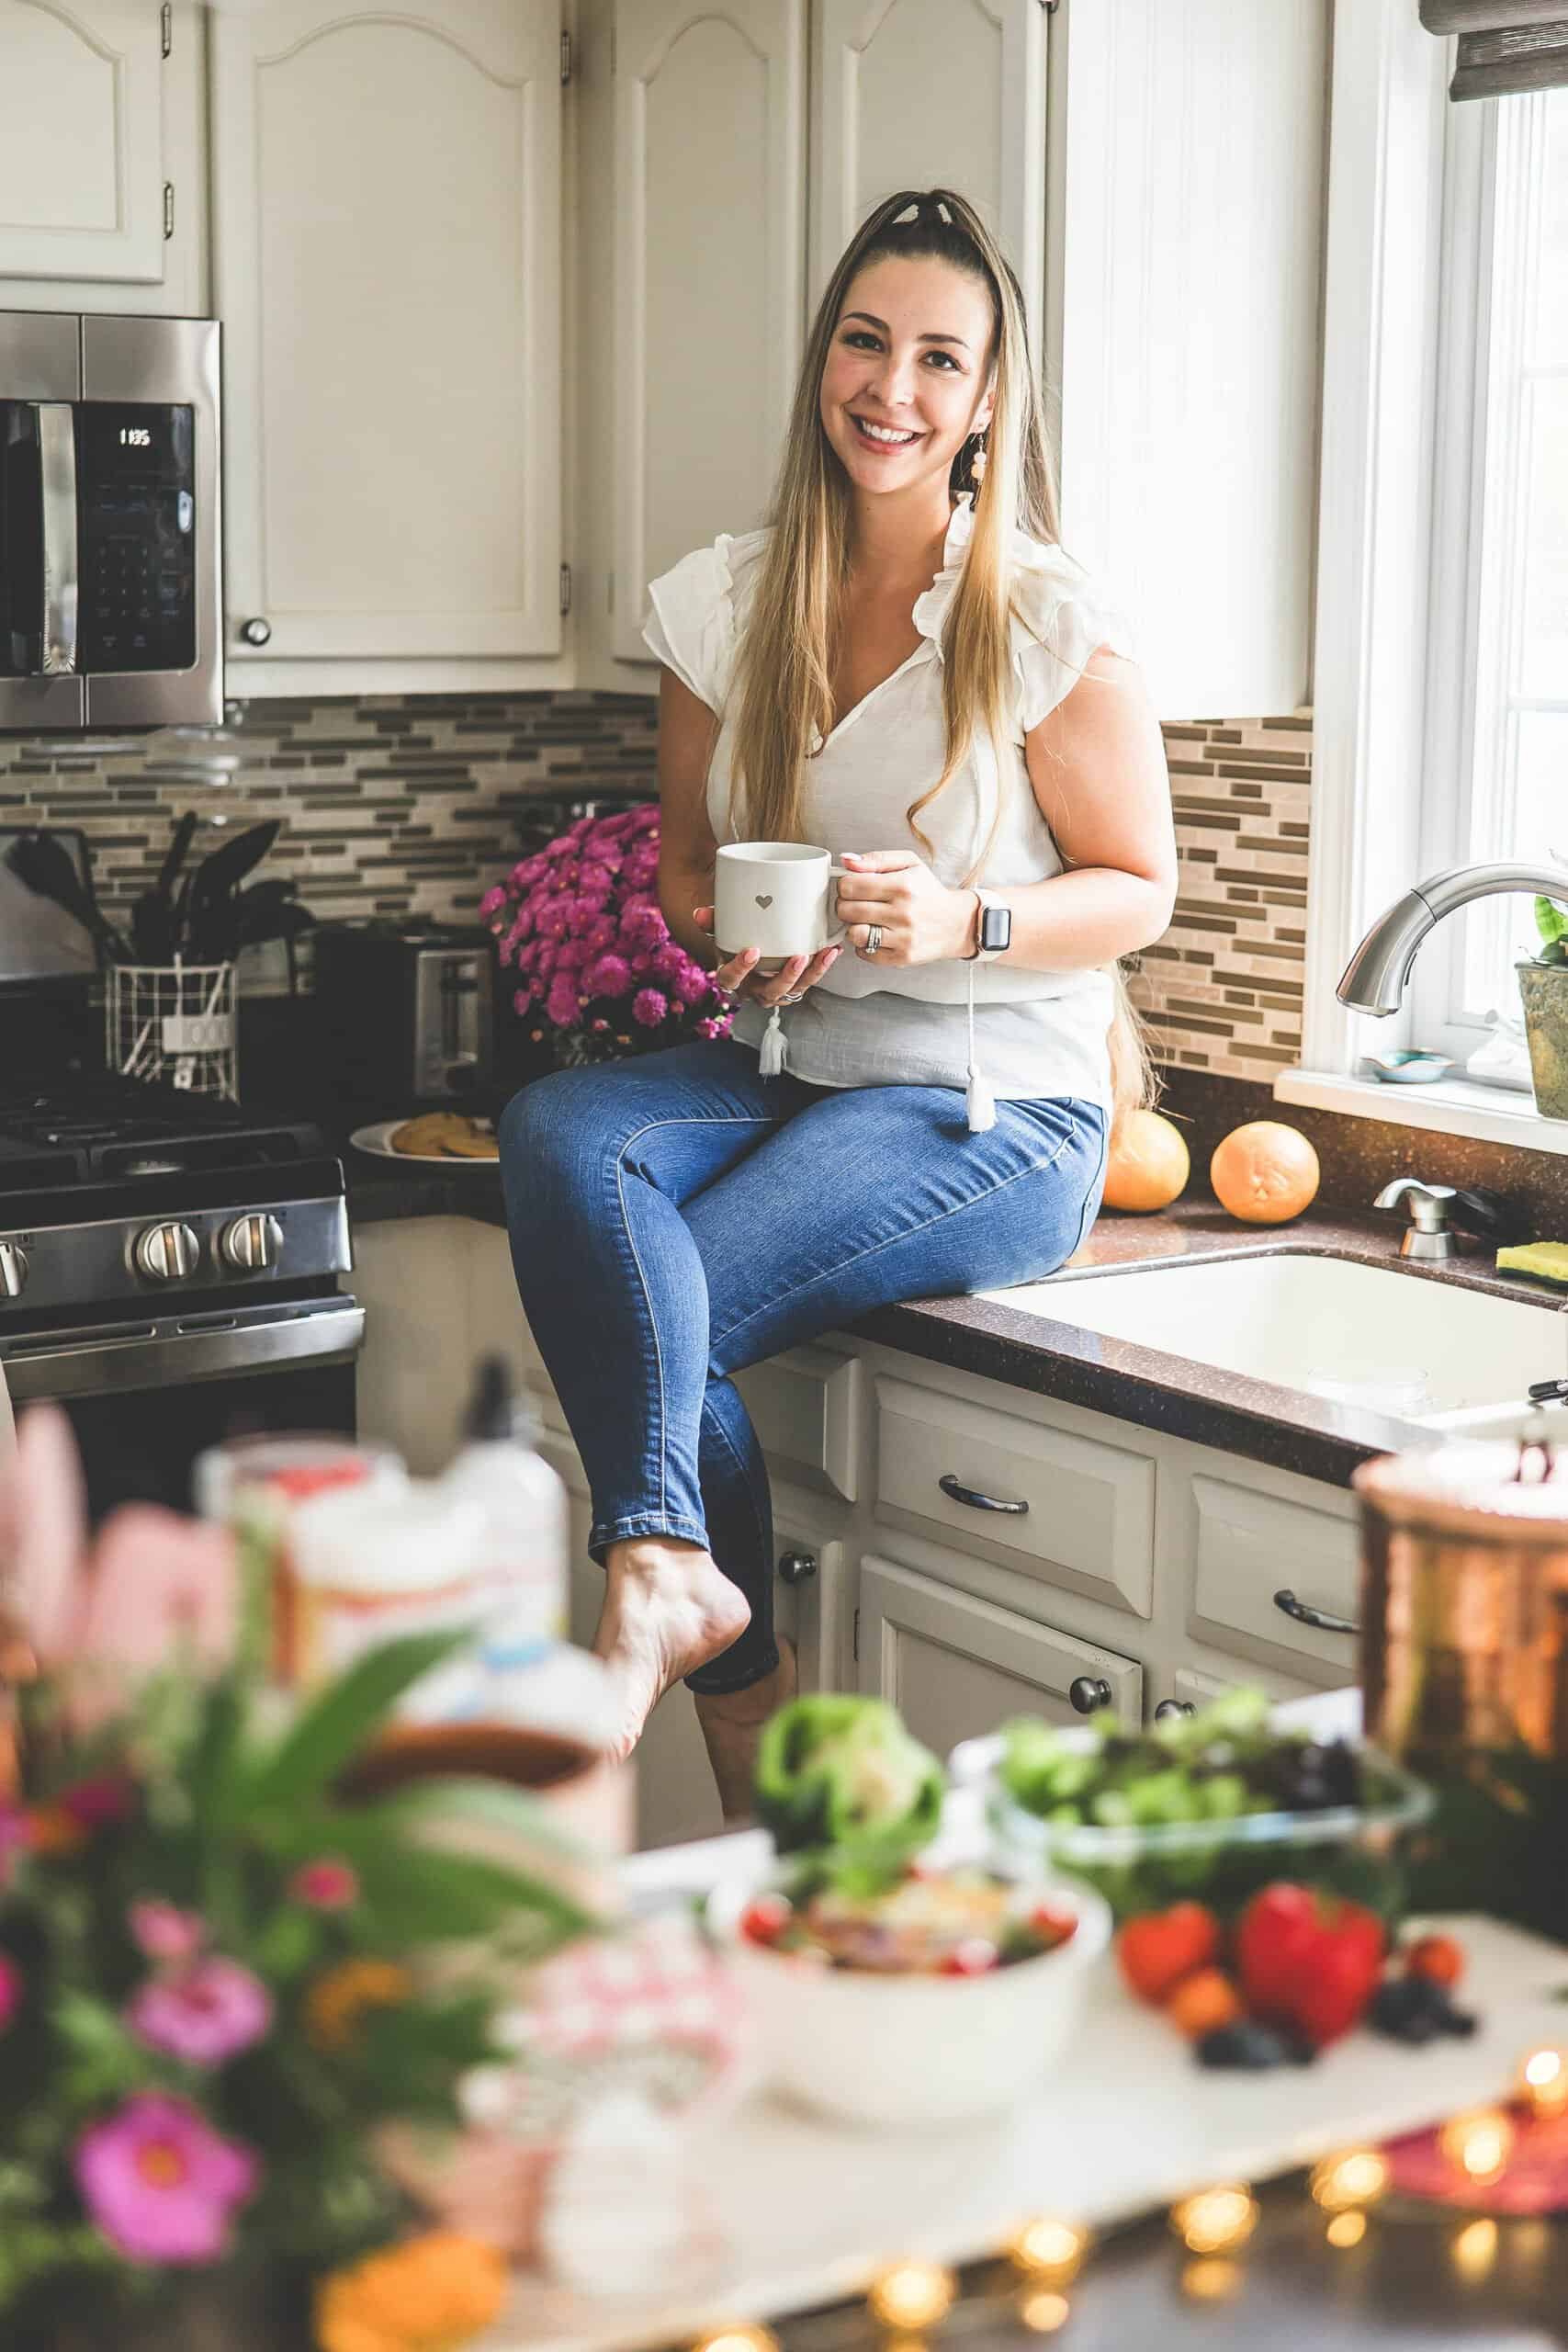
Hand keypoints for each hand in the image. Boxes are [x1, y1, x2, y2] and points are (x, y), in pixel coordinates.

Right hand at [691, 907, 841, 1007]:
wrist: (749, 952)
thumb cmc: (735, 943)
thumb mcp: (722, 933)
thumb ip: (713, 923)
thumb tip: (700, 914)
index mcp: (732, 978)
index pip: (730, 979)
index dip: (740, 969)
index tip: (752, 951)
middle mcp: (754, 990)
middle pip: (769, 992)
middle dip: (786, 976)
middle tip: (798, 957)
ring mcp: (775, 992)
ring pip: (794, 991)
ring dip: (811, 974)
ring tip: (823, 955)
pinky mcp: (794, 987)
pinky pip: (809, 983)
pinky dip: (822, 968)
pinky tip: (831, 952)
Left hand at [833, 852, 973, 966]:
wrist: (957, 922)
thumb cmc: (930, 892)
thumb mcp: (909, 863)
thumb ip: (876, 859)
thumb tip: (846, 860)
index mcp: (903, 886)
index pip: (850, 885)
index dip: (845, 885)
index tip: (852, 887)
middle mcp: (903, 913)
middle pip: (846, 910)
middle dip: (844, 905)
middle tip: (855, 903)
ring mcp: (903, 938)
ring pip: (854, 933)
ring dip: (852, 926)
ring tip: (864, 920)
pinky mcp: (902, 957)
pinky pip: (865, 953)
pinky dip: (864, 945)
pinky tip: (875, 935)